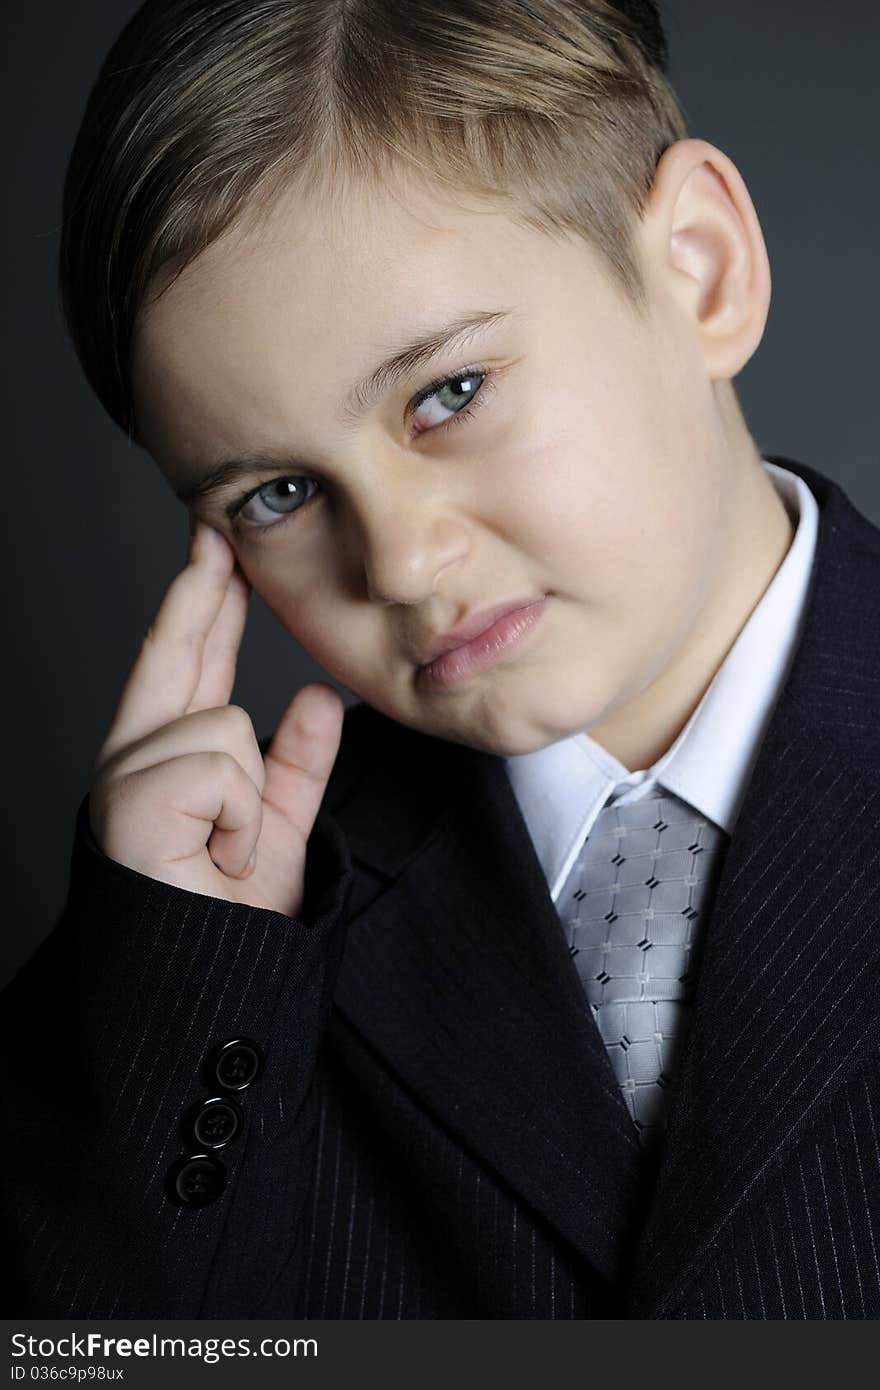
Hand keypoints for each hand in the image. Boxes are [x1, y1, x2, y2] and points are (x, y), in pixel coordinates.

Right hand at [88, 519, 343, 915]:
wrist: (216, 993)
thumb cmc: (234, 920)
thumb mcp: (279, 829)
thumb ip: (296, 764)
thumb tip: (317, 699)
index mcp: (171, 758)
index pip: (188, 664)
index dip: (204, 604)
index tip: (218, 551)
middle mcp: (136, 758)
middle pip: (173, 651)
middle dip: (199, 588)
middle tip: (213, 525)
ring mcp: (123, 778)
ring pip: (224, 721)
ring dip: (248, 799)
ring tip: (227, 855)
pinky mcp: (126, 802)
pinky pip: (217, 764)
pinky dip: (238, 820)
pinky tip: (216, 858)